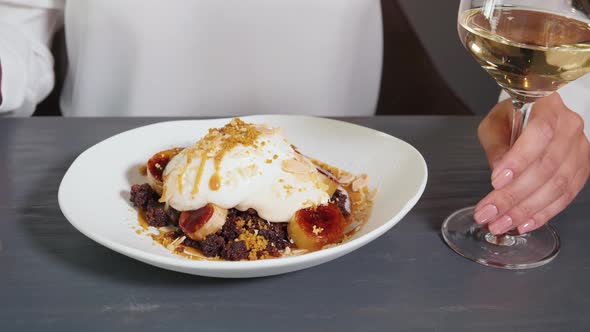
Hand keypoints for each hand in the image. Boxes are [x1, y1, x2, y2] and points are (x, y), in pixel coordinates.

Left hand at [475, 93, 589, 234]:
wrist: (535, 115)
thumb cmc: (512, 118)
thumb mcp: (494, 125)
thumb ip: (495, 146)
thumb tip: (498, 170)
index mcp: (547, 107)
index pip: (539, 133)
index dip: (519, 160)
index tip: (496, 180)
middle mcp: (569, 127)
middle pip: (546, 166)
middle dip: (514, 195)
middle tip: (490, 212)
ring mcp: (579, 149)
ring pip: (556, 185)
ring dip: (526, 209)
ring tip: (501, 222)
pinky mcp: (581, 169)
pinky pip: (565, 196)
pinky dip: (543, 213)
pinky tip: (524, 222)